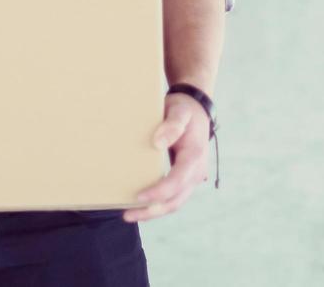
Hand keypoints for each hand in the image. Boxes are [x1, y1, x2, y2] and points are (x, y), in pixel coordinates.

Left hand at [123, 92, 210, 221]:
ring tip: (129, 214)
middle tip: (127, 214)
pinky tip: (140, 206)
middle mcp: (196, 171)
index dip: (159, 192)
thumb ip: (172, 124)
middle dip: (152, 210)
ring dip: (153, 212)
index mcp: (194, 155)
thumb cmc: (185, 110)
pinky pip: (173, 197)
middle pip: (176, 199)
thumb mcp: (180, 111)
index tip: (139, 196)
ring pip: (174, 202)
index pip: (178, 180)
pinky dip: (157, 205)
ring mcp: (192, 177)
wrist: (196, 110)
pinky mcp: (185, 179)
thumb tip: (157, 143)